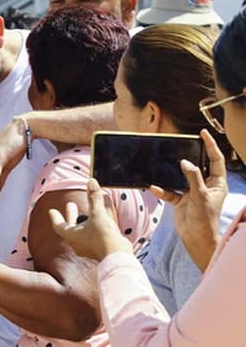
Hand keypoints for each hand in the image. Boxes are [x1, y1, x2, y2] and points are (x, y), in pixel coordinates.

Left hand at [49, 179, 132, 261]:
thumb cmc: (103, 237)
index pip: (58, 226)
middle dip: (70, 215)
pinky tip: (100, 223)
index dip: (55, 217)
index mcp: (72, 235)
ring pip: (81, 233)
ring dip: (82, 221)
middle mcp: (77, 243)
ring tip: (87, 212)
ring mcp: (87, 248)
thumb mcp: (98, 214)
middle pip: (70, 228)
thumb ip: (94, 198)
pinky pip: (91, 237)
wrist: (117, 256)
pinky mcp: (97, 250)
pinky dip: (92, 228)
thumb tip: (91, 182)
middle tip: (70, 205)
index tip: (52, 211)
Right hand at [150, 129, 226, 271]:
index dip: (210, 145)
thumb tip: (185, 162)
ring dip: (171, 174)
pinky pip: (169, 191)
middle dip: (188, 156)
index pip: (215, 160)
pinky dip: (162, 190)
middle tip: (181, 144)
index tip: (203, 133)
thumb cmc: (206, 219)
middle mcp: (205, 186)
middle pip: (197, 166)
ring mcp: (192, 192)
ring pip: (180, 177)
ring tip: (164, 164)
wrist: (196, 239)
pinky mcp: (180, 200)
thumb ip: (193, 177)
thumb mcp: (201, 196)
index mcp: (217, 183)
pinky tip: (155, 188)